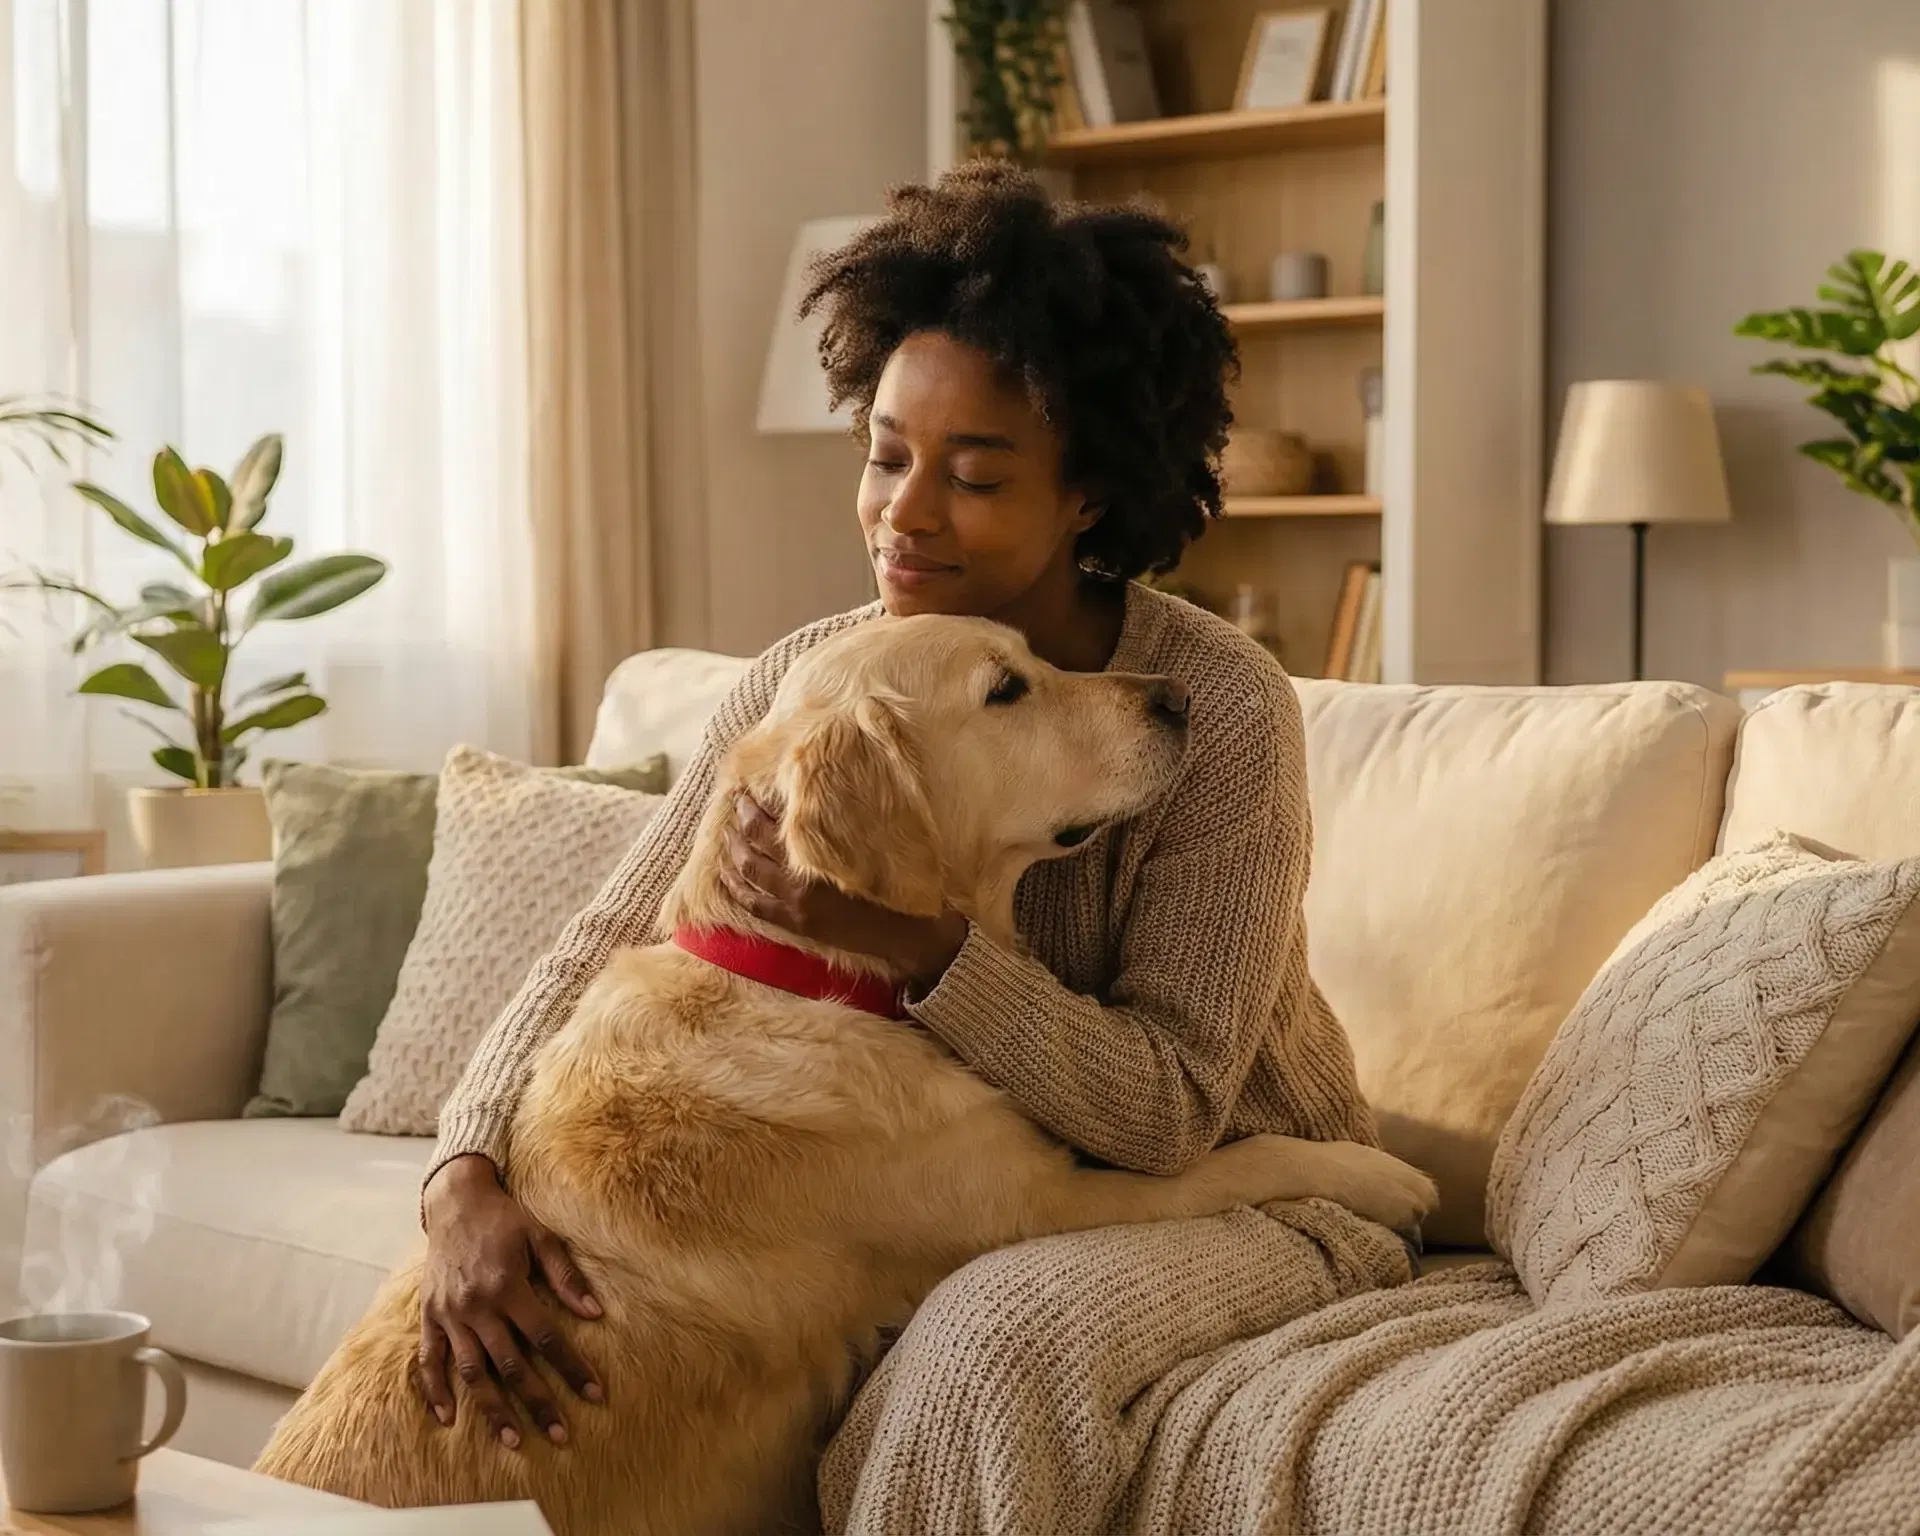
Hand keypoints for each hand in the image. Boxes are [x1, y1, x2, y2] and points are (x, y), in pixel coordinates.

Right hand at [417, 1154, 602, 1448]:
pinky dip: (434, 1391)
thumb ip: (566, 1276)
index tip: (595, 1395)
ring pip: (471, 1372)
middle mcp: (477, 1306)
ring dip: (491, 1409)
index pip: (546, 1338)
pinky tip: (448, 1418)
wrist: (454, 1201)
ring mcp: (450, 1314)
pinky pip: (428, 1360)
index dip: (572, 1368)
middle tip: (560, 1435)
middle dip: (537, 1403)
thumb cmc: (505, 1219)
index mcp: (508, 1287)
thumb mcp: (541, 1236)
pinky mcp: (430, 1315)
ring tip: (512, 1441)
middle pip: (511, 1366)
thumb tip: (596, 1312)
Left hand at [720, 791, 967, 985]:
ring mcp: (795, 910)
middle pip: (754, 850)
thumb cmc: (896, 886)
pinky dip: (737, 888)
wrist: (909, 936)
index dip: (753, 810)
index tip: (746, 791)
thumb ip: (837, 831)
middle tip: (736, 803)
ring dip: (733, 854)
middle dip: (740, 825)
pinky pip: (755, 906)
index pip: (770, 831)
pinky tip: (729, 875)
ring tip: (727, 834)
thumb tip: (810, 804)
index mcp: (817, 864)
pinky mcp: (797, 925)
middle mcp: (799, 889)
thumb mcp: (868, 850)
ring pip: (748, 877)